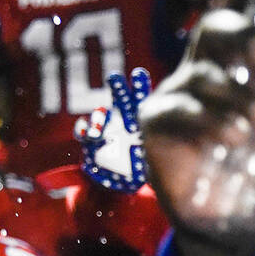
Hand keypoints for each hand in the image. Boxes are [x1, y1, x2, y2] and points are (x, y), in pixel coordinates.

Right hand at [75, 68, 151, 191]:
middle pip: (120, 99)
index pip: (141, 99)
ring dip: (99, 118)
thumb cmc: (143, 168)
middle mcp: (122, 121)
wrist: (121, 181)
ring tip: (100, 127)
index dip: (138, 85)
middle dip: (117, 86)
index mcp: (140, 121)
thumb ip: (158, 153)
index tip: (138, 74)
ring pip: (99, 114)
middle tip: (114, 77)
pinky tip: (86, 132)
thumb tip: (171, 144)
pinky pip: (83, 132)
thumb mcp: (154, 162)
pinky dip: (83, 130)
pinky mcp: (91, 142)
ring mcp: (106, 129)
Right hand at [139, 9, 254, 252]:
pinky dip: (209, 122)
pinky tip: (233, 139)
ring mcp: (177, 93)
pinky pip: (178, 111)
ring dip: (237, 97)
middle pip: (213, 31)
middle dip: (241, 35)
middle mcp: (203, 67)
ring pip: (201, 75)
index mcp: (236, 61)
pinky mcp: (156, 123)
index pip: (234, 13)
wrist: (236, 222)